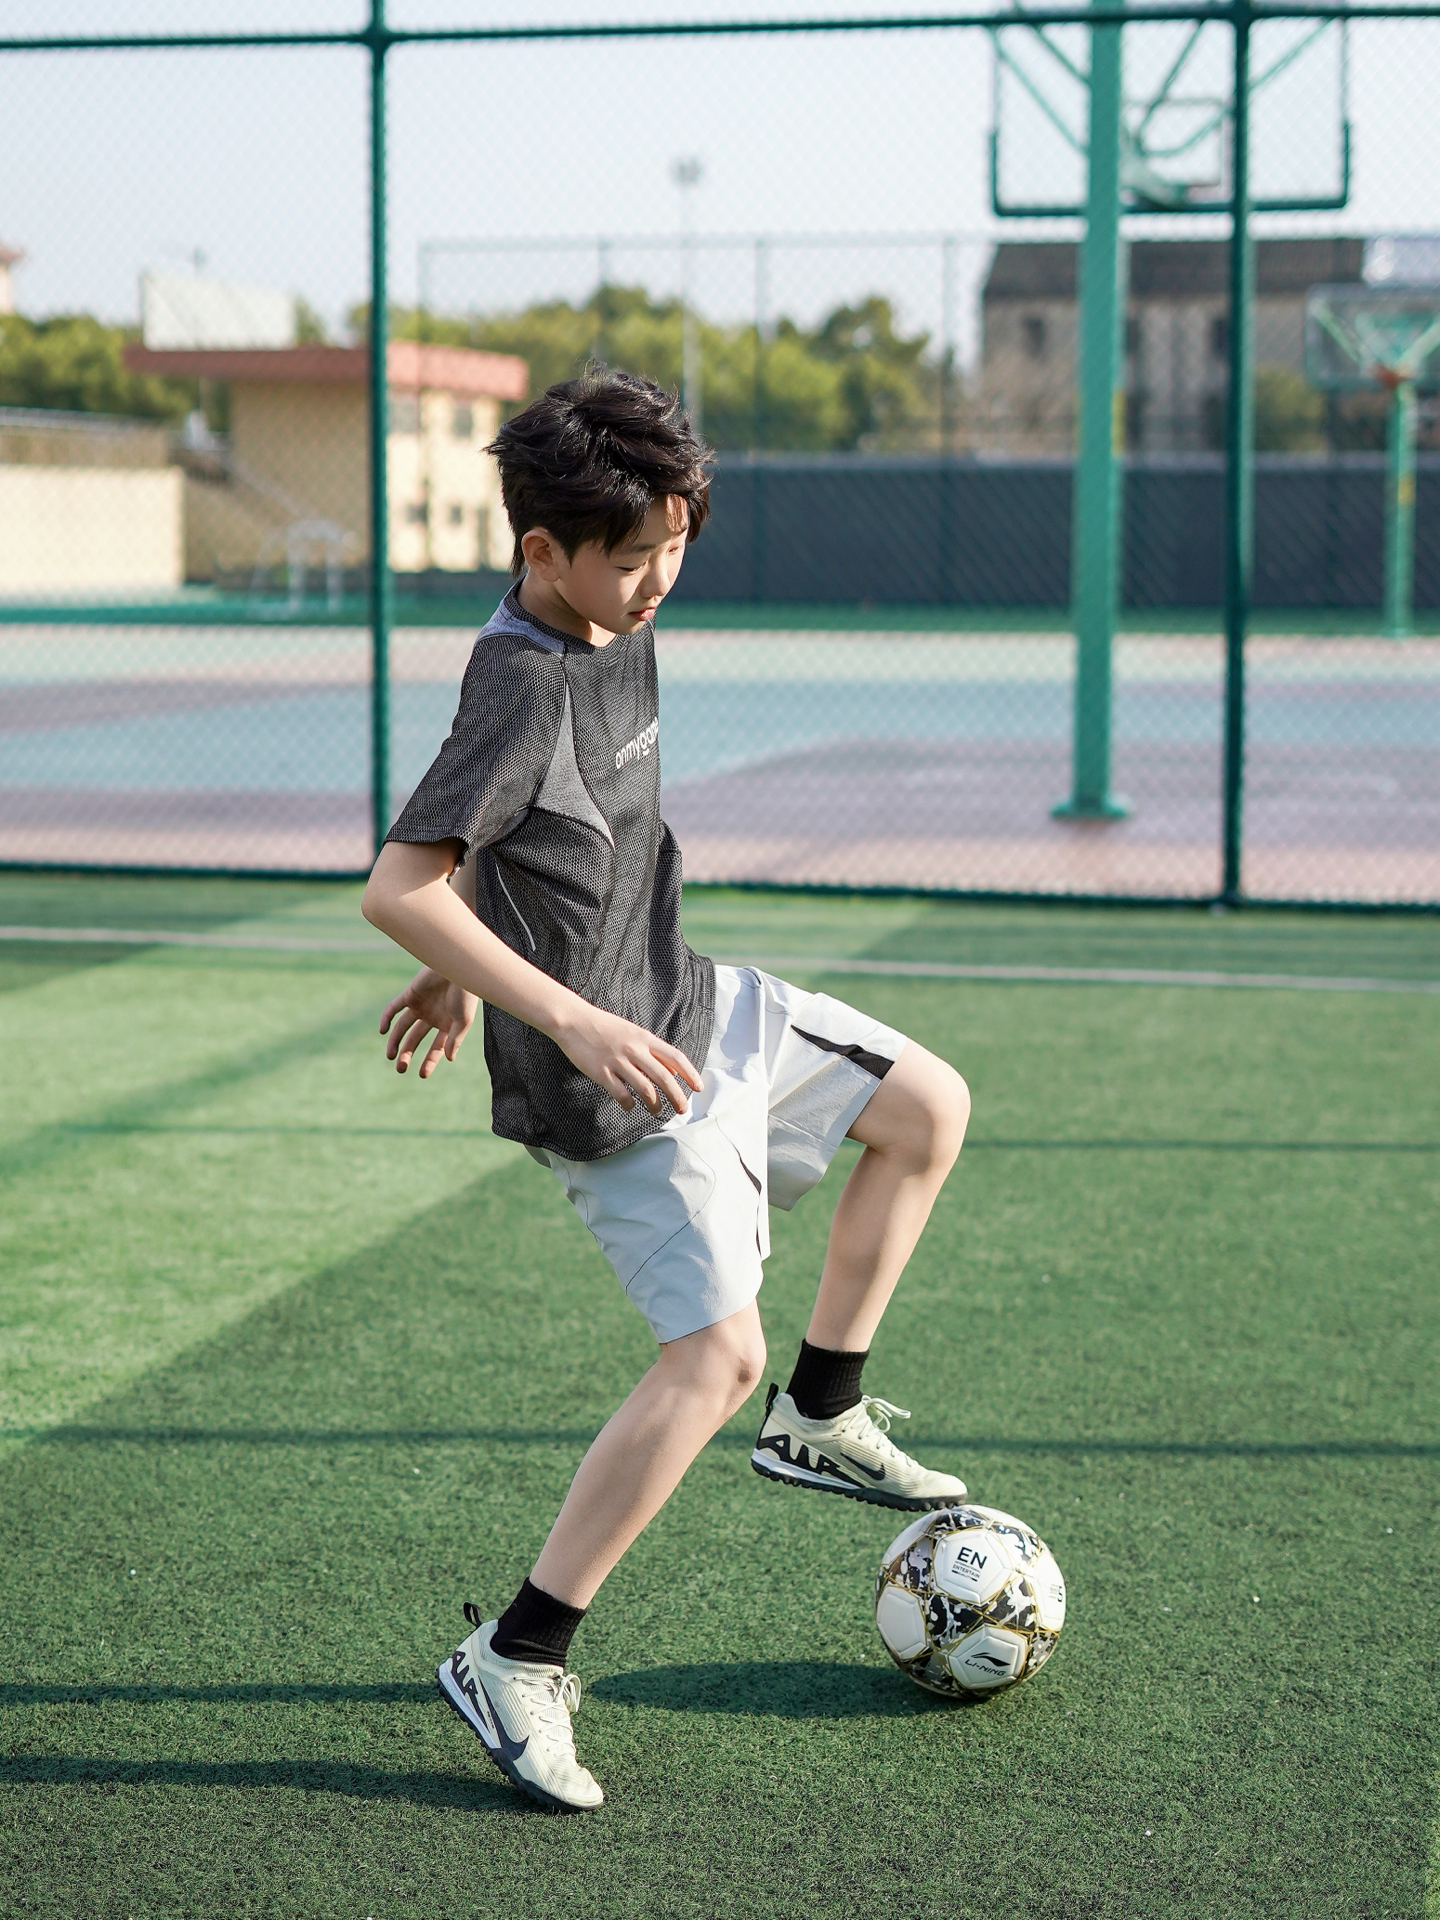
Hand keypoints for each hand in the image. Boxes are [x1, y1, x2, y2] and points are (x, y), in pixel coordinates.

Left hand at [379, 968, 477, 1078]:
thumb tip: (449, 1059)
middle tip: (400, 1069)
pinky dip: (386, 1018)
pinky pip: (394, 1008)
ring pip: (402, 1027)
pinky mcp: (410, 994)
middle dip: (407, 1054)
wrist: (458, 967)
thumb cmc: (466, 994)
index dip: (429, 1062)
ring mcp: (420, 1006)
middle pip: (414, 1039)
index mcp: (447, 1026)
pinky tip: (383, 1031)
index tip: (422, 1075)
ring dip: (395, 1042)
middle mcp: (432, 1017)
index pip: (435, 1048)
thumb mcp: (463, 1020)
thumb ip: (455, 1039)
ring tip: (390, 1056)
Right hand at [552, 1004, 702, 1116]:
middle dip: (677, 1096)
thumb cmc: (605, 1027)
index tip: (699, 1088)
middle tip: (682, 1109)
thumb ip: (652, 1050)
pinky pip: (620, 1093)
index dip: (690, 1074)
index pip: (675, 1057)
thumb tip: (673, 1070)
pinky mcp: (601, 1072)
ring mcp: (618, 1061)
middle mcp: (635, 1050)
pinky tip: (630, 1106)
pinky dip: (628, 1104)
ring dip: (654, 1104)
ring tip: (657, 1112)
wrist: (574, 1020)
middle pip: (664, 1077)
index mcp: (645, 1038)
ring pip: (645, 1089)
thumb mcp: (633, 1032)